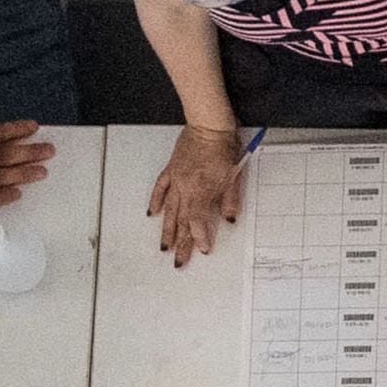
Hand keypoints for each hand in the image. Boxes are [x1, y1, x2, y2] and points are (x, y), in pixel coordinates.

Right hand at [151, 126, 247, 266]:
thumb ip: (230, 200)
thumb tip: (230, 219)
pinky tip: (152, 214)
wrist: (209, 124)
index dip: (199, 237)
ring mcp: (176, 179)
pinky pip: (161, 188)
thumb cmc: (223, 147)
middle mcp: (185, 187)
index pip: (197, 220)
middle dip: (181, 243)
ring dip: (166, 229)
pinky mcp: (171, 169)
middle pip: (182, 220)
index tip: (203, 249)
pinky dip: (155, 201)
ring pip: (170, 209)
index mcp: (201, 190)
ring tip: (164, 247)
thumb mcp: (233, 175)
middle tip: (178, 261)